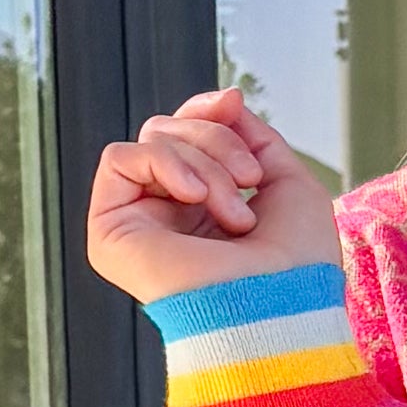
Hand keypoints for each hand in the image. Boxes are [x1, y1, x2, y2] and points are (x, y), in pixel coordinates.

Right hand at [85, 88, 341, 305]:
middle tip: (248, 180)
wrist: (283, 307)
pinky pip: (120, 158)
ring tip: (234, 214)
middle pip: (171, 130)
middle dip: (216, 141)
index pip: (186, 133)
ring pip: (152, 140)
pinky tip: (193, 198)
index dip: (207, 111)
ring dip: (204, 163)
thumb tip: (225, 98)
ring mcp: (139, 223)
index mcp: (205, 207)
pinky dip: (164, 164)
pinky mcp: (110, 233)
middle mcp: (169, 215)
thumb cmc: (296, 263)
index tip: (232, 102)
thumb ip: (252, 136)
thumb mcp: (287, 181)